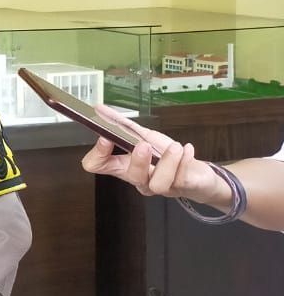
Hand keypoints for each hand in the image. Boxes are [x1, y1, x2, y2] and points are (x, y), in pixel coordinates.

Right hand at [80, 107, 226, 207]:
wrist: (197, 175)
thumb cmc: (166, 157)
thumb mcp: (143, 136)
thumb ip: (121, 124)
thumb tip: (99, 109)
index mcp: (124, 165)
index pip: (98, 165)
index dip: (98, 154)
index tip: (105, 137)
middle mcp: (140, 179)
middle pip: (130, 176)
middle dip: (137, 161)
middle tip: (144, 144)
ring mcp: (161, 186)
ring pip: (157, 183)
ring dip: (168, 162)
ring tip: (175, 146)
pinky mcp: (182, 187)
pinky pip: (181, 178)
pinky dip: (184, 160)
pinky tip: (187, 149)